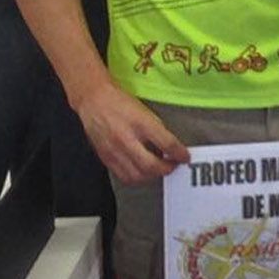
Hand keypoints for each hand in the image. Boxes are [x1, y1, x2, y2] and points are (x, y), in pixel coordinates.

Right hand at [72, 82, 187, 184]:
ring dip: (152, 176)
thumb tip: (170, 147)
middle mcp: (126, 138)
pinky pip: (123, 176)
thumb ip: (157, 130)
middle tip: (173, 165)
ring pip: (137, 175)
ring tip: (158, 169)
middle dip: (167, 169)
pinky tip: (141, 171)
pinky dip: (136, 178)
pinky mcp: (106, 158)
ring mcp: (115, 151)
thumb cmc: (119, 102)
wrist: (94, 100)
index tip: (185, 156)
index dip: (180, 154)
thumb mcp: (145, 111)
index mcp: (140, 123)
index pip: (167, 143)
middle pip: (151, 165)